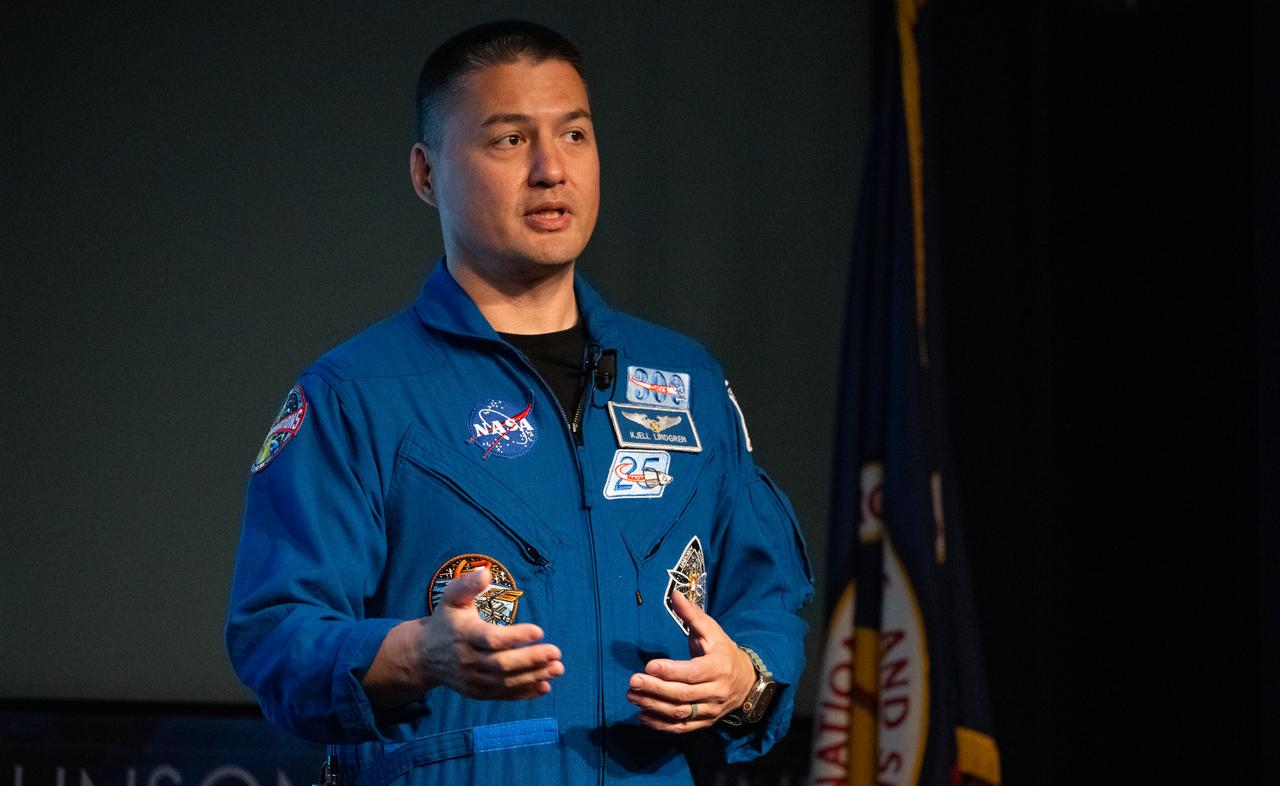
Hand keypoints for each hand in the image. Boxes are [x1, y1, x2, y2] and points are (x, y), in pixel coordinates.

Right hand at [364, 566, 563, 706]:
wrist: (423, 655)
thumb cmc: (446, 620)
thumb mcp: (452, 598)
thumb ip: (468, 585)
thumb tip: (486, 572)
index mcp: (464, 635)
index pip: (491, 639)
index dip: (516, 637)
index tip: (539, 630)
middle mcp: (466, 660)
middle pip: (501, 664)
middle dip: (531, 659)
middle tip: (556, 652)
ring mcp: (471, 679)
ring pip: (505, 682)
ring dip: (533, 676)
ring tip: (558, 668)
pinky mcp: (476, 692)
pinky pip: (502, 695)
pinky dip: (524, 693)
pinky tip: (545, 686)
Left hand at [625, 588, 756, 732]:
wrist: (747, 681)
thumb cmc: (723, 651)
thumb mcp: (712, 630)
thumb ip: (692, 614)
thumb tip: (675, 593)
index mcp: (719, 666)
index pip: (693, 672)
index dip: (670, 671)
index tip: (648, 665)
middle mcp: (717, 691)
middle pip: (683, 694)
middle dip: (656, 689)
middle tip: (632, 682)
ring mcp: (711, 709)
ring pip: (681, 713)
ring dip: (654, 706)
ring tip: (632, 696)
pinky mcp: (705, 722)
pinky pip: (682, 728)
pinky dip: (661, 725)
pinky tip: (643, 716)